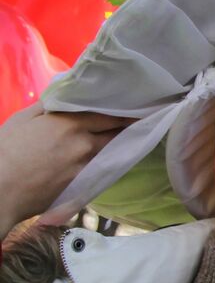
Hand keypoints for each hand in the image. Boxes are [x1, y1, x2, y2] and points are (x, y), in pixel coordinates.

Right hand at [0, 102, 132, 236]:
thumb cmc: (4, 152)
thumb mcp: (22, 120)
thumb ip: (47, 107)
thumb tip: (62, 98)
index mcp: (70, 124)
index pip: (108, 115)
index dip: (121, 113)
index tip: (133, 109)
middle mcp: (84, 143)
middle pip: (115, 133)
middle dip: (125, 128)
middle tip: (135, 122)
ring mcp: (85, 166)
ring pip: (109, 152)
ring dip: (115, 146)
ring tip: (122, 139)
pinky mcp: (82, 184)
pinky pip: (99, 169)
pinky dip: (104, 163)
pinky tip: (104, 160)